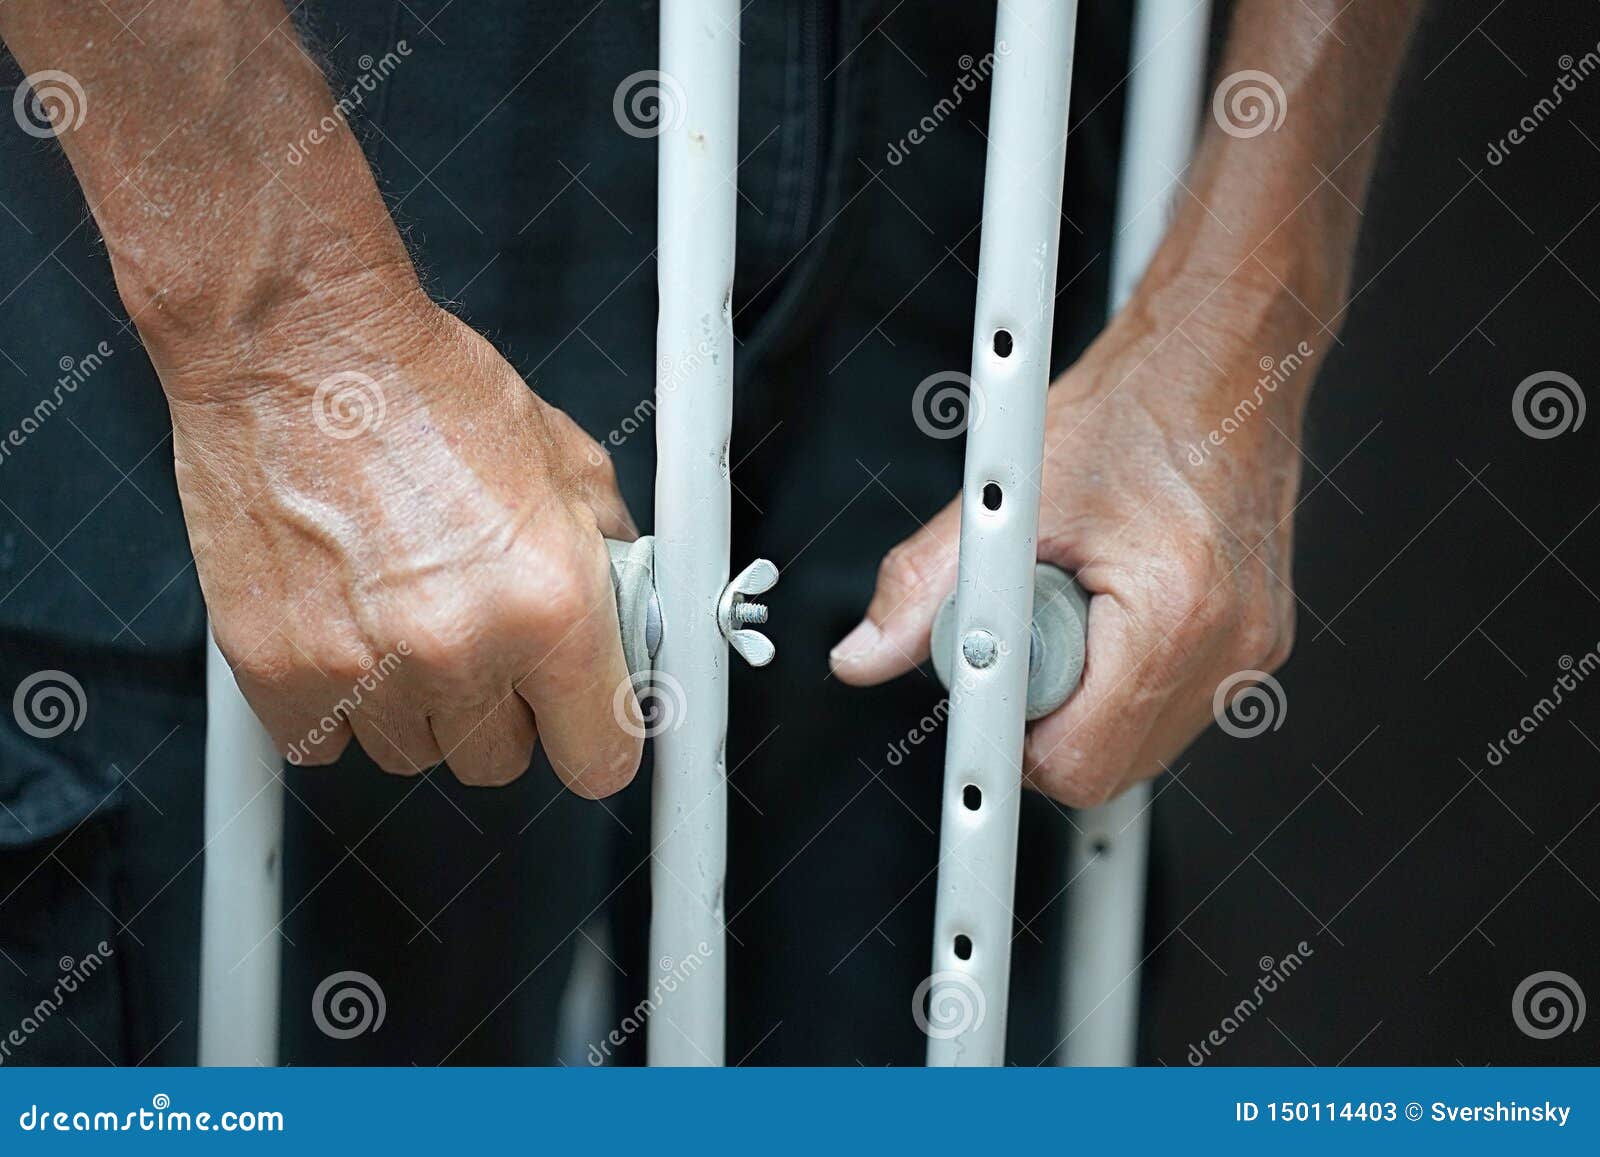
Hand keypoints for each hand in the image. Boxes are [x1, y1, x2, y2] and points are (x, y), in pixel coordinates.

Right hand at [159, 279, 641, 794]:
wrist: (302, 347)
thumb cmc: (427, 391)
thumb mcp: (568, 463)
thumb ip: (609, 561)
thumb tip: (628, 622)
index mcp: (550, 603)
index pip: (600, 756)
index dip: (595, 739)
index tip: (581, 724)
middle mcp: (461, 648)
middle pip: (501, 761)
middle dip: (503, 711)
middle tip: (483, 638)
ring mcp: (362, 668)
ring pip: (413, 755)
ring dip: (418, 707)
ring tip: (406, 617)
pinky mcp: (276, 667)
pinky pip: (321, 746)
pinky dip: (337, 707)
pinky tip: (348, 636)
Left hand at [831, 281, 1315, 806]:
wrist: (1221, 357)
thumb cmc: (1135, 406)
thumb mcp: (1007, 492)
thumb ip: (925, 584)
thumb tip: (866, 654)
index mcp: (1172, 612)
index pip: (1080, 763)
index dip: (1013, 743)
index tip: (984, 702)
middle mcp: (1228, 644)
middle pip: (1107, 766)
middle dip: (1044, 718)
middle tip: (1023, 636)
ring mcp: (1252, 649)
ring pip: (1139, 744)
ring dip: (1084, 698)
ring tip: (1070, 609)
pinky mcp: (1256, 642)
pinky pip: (1172, 705)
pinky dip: (1123, 678)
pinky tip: (1108, 610)